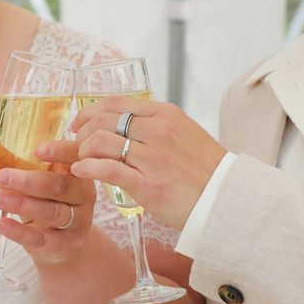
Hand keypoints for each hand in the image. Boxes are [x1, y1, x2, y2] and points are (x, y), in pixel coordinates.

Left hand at [0, 128, 96, 266]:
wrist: (64, 243)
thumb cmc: (46, 201)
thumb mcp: (34, 177)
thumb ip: (13, 155)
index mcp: (78, 171)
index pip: (75, 156)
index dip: (59, 151)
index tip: (37, 149)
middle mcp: (84, 195)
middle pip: (59, 186)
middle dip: (28, 181)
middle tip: (1, 176)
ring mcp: (79, 221)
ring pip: (52, 212)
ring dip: (20, 205)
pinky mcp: (68, 244)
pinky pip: (42, 238)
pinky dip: (20, 232)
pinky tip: (1, 224)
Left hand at [70, 97, 225, 228]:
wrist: (227, 200)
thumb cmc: (202, 170)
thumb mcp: (181, 135)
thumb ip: (153, 128)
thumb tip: (123, 126)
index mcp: (164, 114)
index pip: (114, 103)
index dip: (88, 112)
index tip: (78, 124)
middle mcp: (157, 130)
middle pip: (102, 121)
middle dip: (80, 133)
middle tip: (76, 146)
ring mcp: (152, 156)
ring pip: (99, 142)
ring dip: (81, 151)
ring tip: (81, 162)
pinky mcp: (147, 184)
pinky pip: (106, 169)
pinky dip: (87, 168)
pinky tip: (80, 171)